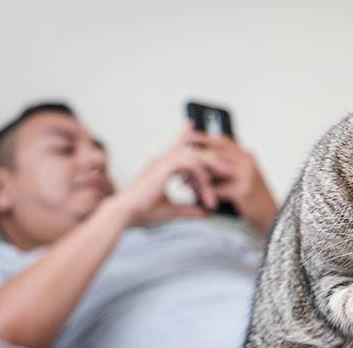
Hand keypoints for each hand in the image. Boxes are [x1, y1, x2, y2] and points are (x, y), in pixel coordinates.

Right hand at [115, 124, 232, 225]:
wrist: (124, 215)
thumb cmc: (141, 213)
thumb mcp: (171, 212)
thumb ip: (189, 210)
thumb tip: (205, 213)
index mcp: (160, 168)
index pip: (177, 149)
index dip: (183, 136)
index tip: (191, 126)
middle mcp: (161, 161)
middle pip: (192, 152)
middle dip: (211, 158)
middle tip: (228, 168)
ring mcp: (161, 163)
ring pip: (194, 158)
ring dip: (210, 170)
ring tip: (225, 180)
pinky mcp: (163, 168)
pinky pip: (190, 165)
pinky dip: (202, 177)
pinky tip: (208, 190)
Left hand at [189, 132, 277, 234]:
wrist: (271, 217)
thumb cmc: (253, 200)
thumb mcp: (243, 179)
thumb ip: (227, 169)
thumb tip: (203, 163)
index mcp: (247, 157)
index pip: (224, 141)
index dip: (205, 137)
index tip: (188, 135)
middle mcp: (248, 162)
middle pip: (217, 151)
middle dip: (196, 153)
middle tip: (179, 156)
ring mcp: (247, 175)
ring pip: (215, 168)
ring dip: (197, 174)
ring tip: (183, 178)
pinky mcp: (243, 190)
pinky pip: (217, 188)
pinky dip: (203, 191)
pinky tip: (194, 193)